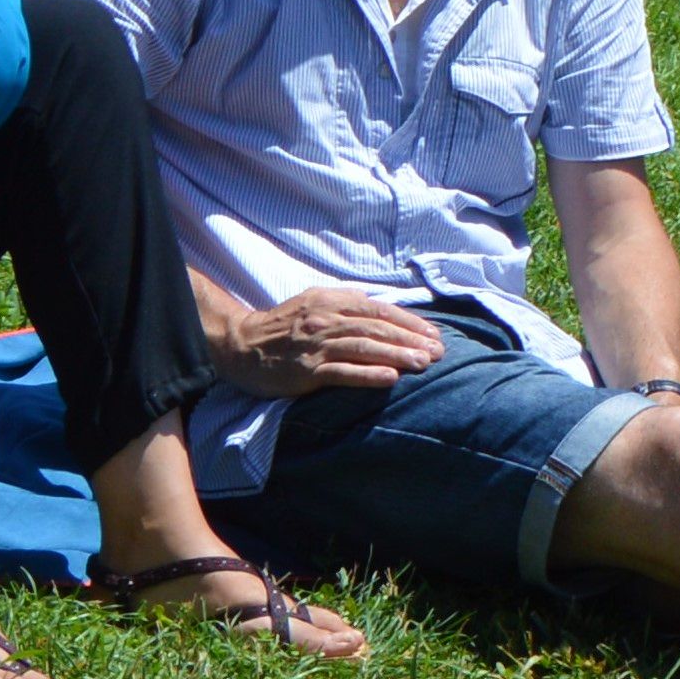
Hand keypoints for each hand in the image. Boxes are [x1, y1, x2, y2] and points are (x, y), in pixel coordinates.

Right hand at [214, 284, 442, 399]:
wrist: (241, 345)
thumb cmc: (285, 327)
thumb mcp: (316, 304)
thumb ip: (349, 307)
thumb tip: (388, 315)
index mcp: (332, 300)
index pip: (380, 310)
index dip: (410, 322)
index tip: (434, 335)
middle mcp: (326, 319)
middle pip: (377, 328)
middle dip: (411, 340)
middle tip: (438, 352)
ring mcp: (316, 345)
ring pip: (364, 348)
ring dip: (397, 355)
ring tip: (424, 364)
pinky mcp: (306, 371)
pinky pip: (341, 372)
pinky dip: (367, 374)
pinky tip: (390, 378)